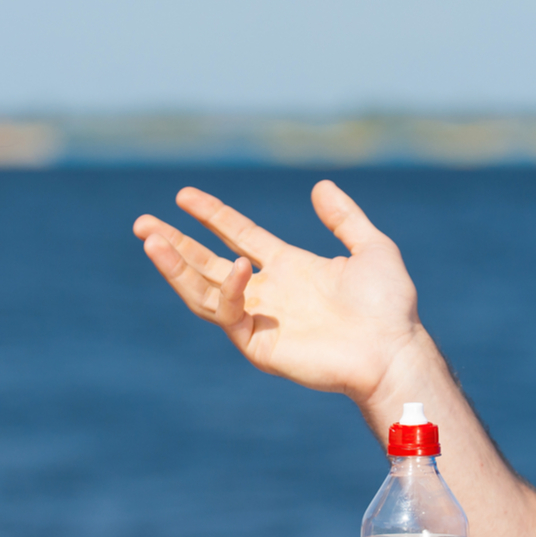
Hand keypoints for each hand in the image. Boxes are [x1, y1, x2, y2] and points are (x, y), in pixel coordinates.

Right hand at [132, 182, 422, 402]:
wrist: (392, 350)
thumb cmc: (389, 306)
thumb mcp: (372, 248)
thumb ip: (345, 218)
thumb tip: (321, 186)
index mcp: (288, 268)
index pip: (238, 236)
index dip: (212, 215)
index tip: (184, 196)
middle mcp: (268, 292)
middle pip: (208, 264)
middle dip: (175, 244)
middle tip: (142, 223)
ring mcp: (260, 319)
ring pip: (205, 291)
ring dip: (175, 267)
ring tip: (150, 241)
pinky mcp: (260, 345)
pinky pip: (232, 314)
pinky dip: (230, 290)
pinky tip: (238, 268)